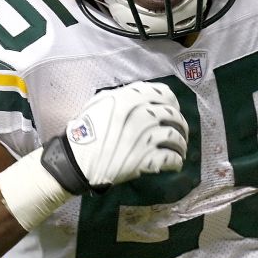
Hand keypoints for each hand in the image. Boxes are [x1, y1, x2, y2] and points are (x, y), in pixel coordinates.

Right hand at [40, 81, 188, 193]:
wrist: (77, 161)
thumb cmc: (85, 131)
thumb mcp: (99, 104)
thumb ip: (121, 96)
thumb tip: (139, 94)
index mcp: (131, 98)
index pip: (165, 94)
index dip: (173, 102)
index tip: (174, 109)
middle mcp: (142, 115)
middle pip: (173, 116)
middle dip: (180, 124)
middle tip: (180, 132)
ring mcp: (146, 137)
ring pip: (175, 137)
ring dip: (181, 144)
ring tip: (180, 150)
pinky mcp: (146, 159)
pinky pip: (170, 158)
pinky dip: (176, 161)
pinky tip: (176, 164)